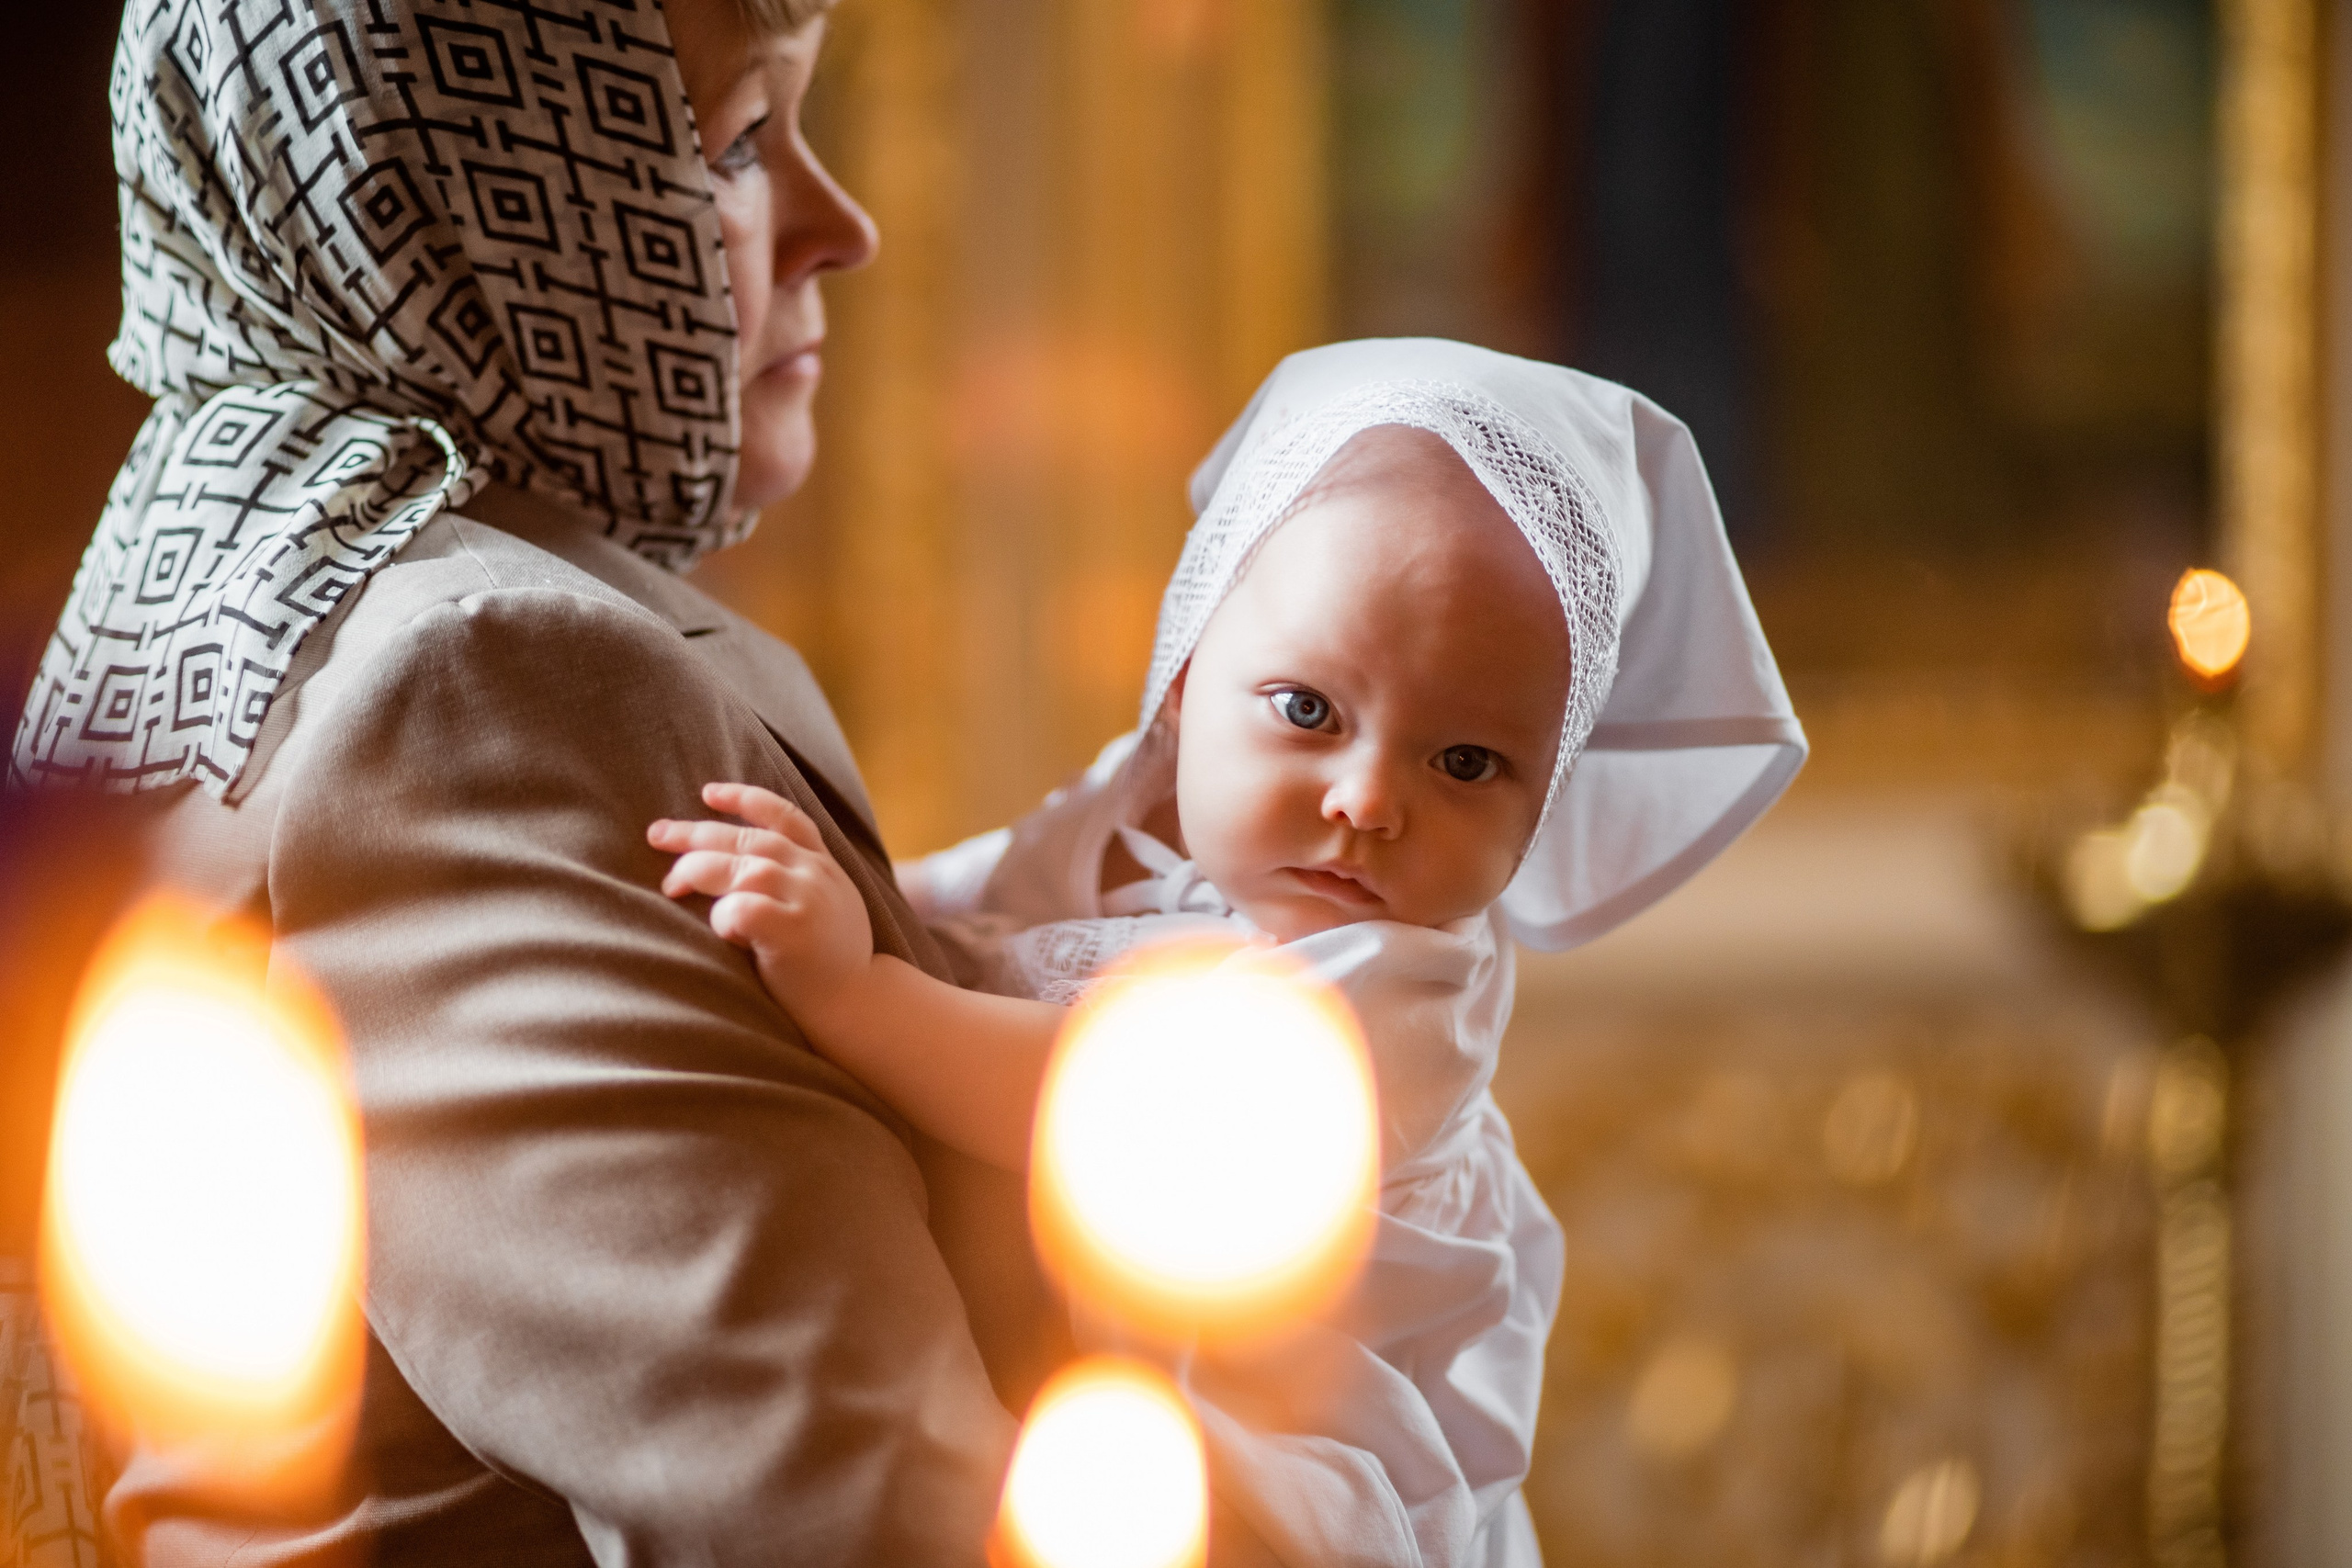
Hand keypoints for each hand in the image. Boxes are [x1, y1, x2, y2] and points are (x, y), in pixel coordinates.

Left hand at [650, 783, 875, 1028]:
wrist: (861, 1007)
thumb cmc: (830, 966)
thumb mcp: (828, 908)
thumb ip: (797, 883)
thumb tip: (739, 866)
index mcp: (823, 865)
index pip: (784, 816)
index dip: (744, 798)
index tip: (708, 792)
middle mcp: (816, 874)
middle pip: (747, 839)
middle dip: (695, 833)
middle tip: (656, 834)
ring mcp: (807, 899)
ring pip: (740, 866)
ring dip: (697, 871)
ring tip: (671, 887)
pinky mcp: (793, 931)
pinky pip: (742, 907)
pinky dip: (721, 915)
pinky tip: (722, 930)